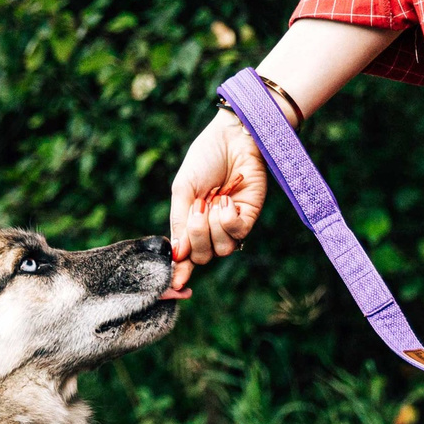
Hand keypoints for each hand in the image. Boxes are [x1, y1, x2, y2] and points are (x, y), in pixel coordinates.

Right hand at [165, 110, 269, 288]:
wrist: (232, 139)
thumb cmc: (205, 160)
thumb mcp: (182, 190)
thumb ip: (178, 221)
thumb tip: (177, 255)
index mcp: (190, 224)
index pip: (185, 257)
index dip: (180, 273)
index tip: (174, 284)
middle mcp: (210, 229)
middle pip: (202, 257)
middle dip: (196, 235)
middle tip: (198, 207)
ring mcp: (230, 226)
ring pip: (220, 250)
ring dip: (213, 227)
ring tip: (214, 200)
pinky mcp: (249, 218)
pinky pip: (237, 235)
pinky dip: (228, 219)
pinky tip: (227, 200)